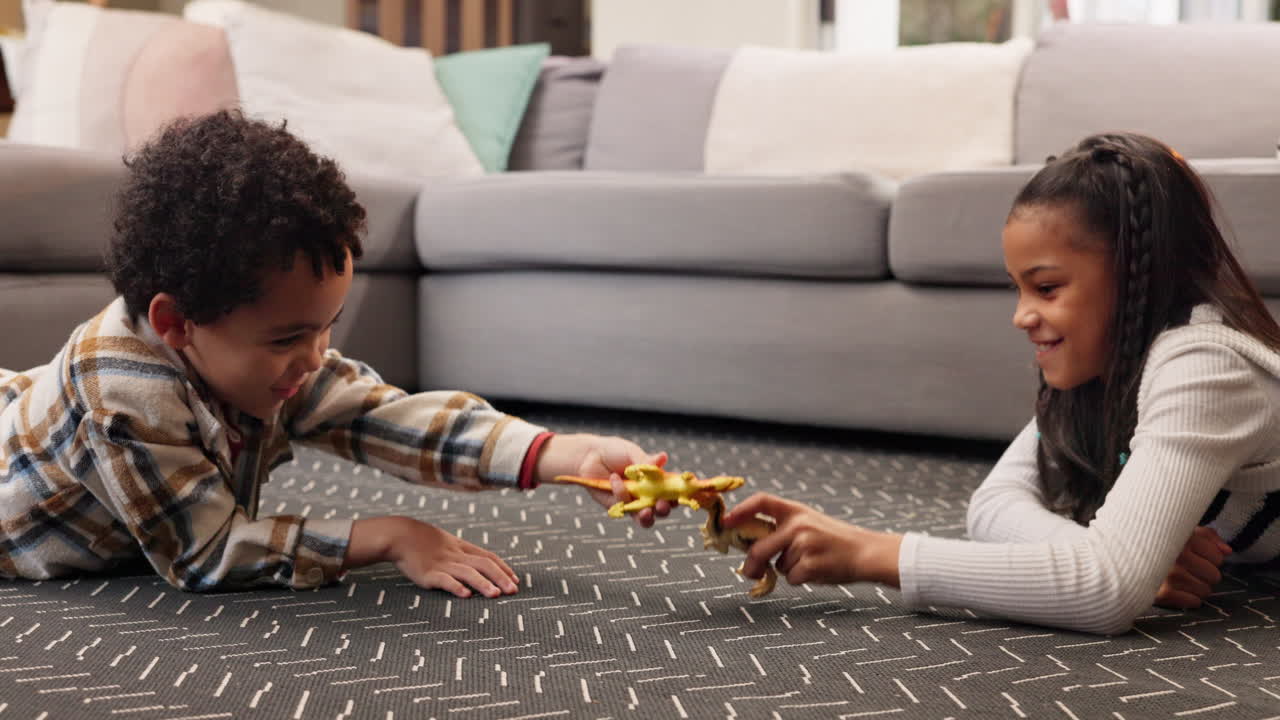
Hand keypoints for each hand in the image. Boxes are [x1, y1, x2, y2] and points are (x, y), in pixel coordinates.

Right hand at [345, 516, 518, 597]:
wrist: (400, 536)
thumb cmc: (423, 541)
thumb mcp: (447, 542)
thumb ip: (462, 552)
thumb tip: (478, 565)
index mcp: (462, 548)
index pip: (489, 557)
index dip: (504, 568)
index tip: (516, 580)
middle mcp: (456, 555)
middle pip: (484, 564)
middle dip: (501, 577)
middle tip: (513, 591)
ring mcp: (443, 564)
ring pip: (468, 573)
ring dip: (483, 584)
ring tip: (496, 595)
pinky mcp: (429, 574)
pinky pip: (445, 580)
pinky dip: (457, 587)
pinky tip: (466, 595)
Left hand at [534, 433, 671, 527]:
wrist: (589, 456)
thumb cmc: (614, 451)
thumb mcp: (632, 452)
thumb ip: (646, 460)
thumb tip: (663, 458)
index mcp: (656, 480)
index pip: (673, 490)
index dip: (680, 494)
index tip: (682, 494)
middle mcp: (647, 494)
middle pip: (662, 508)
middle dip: (664, 509)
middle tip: (662, 505)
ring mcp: (633, 502)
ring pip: (645, 518)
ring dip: (648, 517)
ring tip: (646, 512)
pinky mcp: (617, 507)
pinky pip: (624, 508)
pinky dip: (621, 494)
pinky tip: (615, 479)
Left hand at [724, 493, 901, 587]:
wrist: (865, 552)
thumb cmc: (834, 540)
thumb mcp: (810, 523)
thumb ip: (784, 530)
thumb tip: (751, 547)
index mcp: (796, 510)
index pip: (762, 502)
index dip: (741, 510)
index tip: (726, 521)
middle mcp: (798, 525)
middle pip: (759, 546)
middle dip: (750, 563)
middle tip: (748, 572)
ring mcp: (804, 544)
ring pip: (777, 565)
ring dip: (788, 570)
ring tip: (810, 562)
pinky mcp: (810, 564)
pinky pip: (790, 578)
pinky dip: (799, 580)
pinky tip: (816, 571)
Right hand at [1154, 526, 1230, 608]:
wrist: (1127, 562)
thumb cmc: (1160, 547)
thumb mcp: (1183, 533)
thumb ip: (1208, 537)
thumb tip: (1227, 551)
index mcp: (1182, 537)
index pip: (1218, 557)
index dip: (1210, 558)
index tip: (1194, 556)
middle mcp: (1176, 555)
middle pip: (1214, 576)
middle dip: (1204, 574)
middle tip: (1187, 569)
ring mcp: (1169, 575)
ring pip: (1205, 590)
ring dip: (1196, 587)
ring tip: (1180, 580)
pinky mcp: (1164, 593)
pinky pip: (1194, 602)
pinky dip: (1187, 599)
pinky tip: (1175, 590)